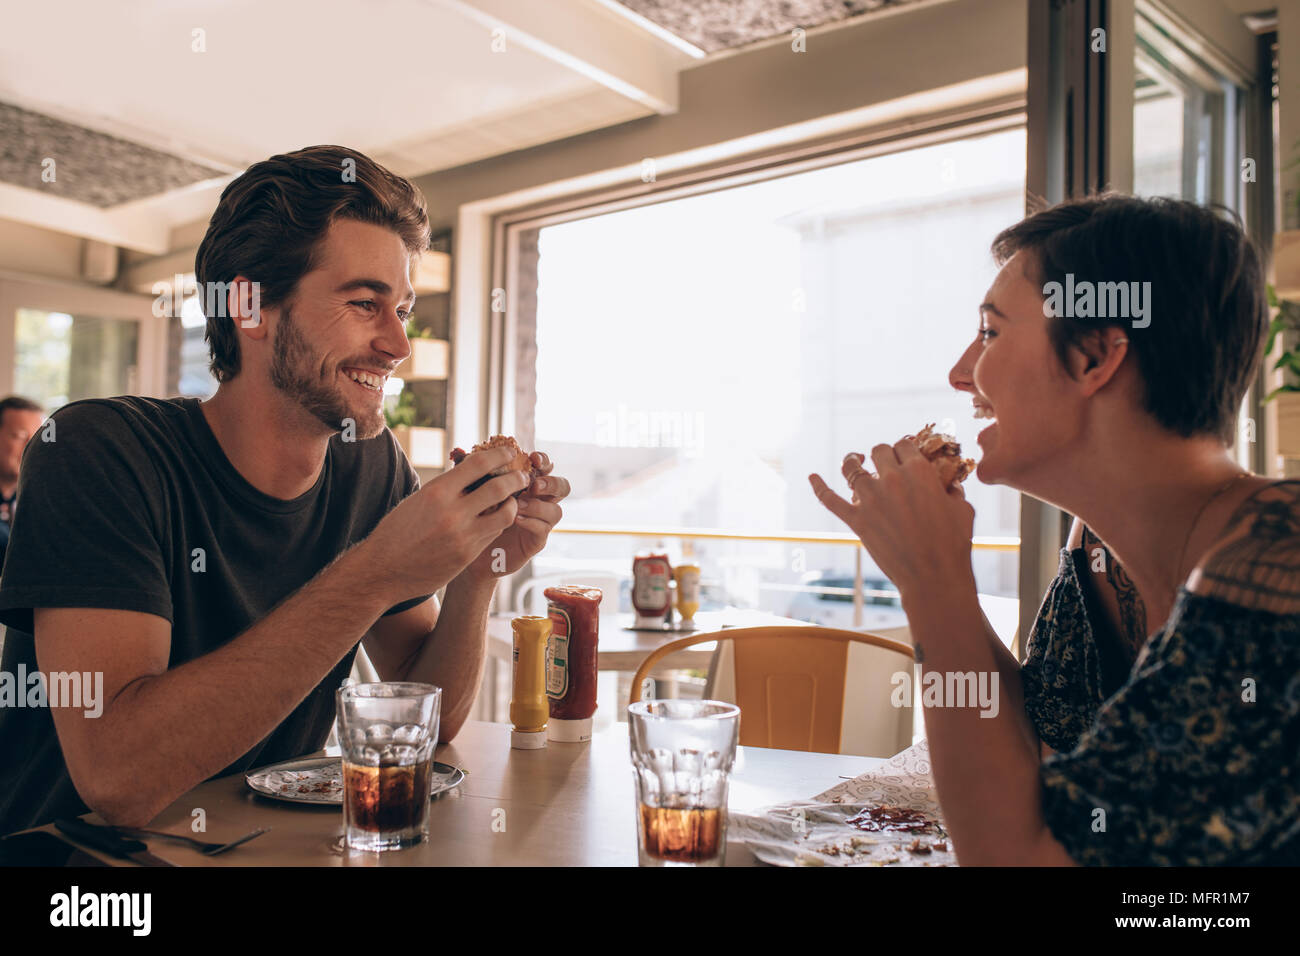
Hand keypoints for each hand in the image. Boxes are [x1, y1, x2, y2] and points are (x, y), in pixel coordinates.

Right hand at [363, 444, 527, 604]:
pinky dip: (499, 523)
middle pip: (499, 488)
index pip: (479, 464)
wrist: (382, 570)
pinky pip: (493, 534)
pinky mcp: (467, 555)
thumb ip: (447, 487)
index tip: (509, 451)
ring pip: (505, 514)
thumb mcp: (418, 500)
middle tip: (523, 475)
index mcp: (438, 491)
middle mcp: (453, 512)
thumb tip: (472, 470)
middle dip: (516, 478)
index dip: (499, 455)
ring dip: (514, 504)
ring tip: (514, 499)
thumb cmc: (397, 531)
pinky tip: (497, 519)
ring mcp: (463, 536)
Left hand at [461, 450, 569, 583]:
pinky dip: (531, 522)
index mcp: (528, 484)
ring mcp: (540, 521)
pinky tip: (515, 519)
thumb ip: (481, 474)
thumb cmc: (475, 516)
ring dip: (538, 506)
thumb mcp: (478, 492)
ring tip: (518, 505)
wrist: (472, 550)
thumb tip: (469, 454)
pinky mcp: (536, 540)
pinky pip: (543, 529)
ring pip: (556, 510)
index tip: (533, 458)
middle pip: (562, 487)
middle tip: (534, 485)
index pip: (545, 468)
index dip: (544, 461)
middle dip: (551, 483)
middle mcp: (539, 501)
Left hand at [808, 438, 975, 599]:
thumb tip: (948, 484)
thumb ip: (952, 490)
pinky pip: (830, 499)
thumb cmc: (953, 544)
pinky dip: (819, 487)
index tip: (904, 456)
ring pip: (852, 468)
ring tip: (856, 462)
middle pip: (878, 451)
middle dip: (882, 456)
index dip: (904, 449)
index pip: (903, 445)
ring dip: (853, 463)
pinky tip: (812, 477)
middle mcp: (891, 479)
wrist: (934, 577)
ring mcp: (870, 499)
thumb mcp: (962, 508)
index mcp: (919, 471)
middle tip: (886, 465)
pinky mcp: (856, 520)